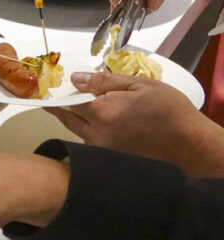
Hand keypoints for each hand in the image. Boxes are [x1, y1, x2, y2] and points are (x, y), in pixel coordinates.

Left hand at [46, 71, 223, 175]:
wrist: (190, 144)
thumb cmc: (168, 109)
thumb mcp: (139, 85)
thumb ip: (104, 82)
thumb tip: (75, 78)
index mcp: (101, 112)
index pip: (69, 102)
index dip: (62, 95)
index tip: (50, 92)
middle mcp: (96, 134)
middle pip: (68, 120)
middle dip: (60, 110)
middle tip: (52, 103)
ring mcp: (102, 150)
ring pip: (79, 133)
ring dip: (76, 122)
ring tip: (78, 112)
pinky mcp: (110, 160)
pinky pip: (92, 144)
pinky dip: (89, 134)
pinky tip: (98, 128)